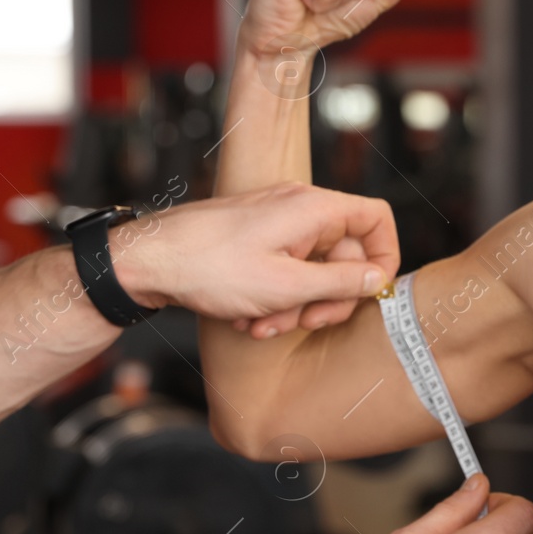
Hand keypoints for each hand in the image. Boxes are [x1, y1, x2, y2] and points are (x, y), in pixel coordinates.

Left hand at [111, 182, 398, 327]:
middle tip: (306, 323)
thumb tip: (379, 279)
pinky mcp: (257, 240)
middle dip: (327, 297)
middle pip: (345, 255)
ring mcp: (277, 223)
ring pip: (312, 269)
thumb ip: (341, 283)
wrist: (147, 261)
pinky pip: (285, 270)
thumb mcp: (287, 286)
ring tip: (262, 324)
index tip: (371, 293)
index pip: (376, 219)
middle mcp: (299, 209)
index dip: (385, 257)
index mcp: (314, 209)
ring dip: (295, 305)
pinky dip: (274, 297)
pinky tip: (247, 316)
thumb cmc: (210, 267)